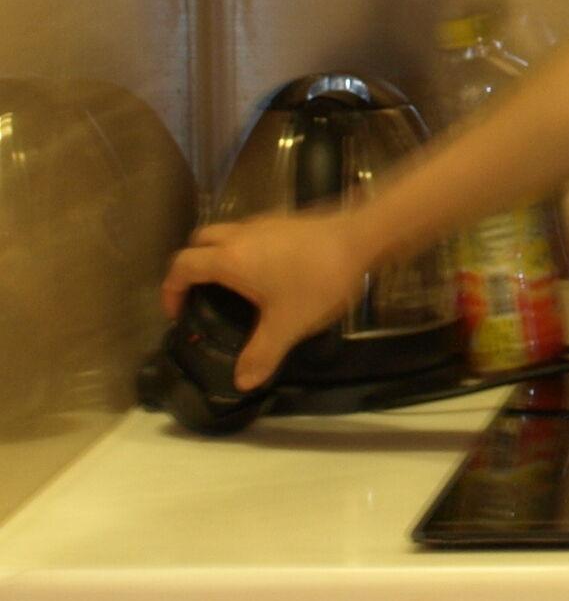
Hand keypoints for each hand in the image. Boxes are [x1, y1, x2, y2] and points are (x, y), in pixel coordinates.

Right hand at [160, 212, 375, 392]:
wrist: (364, 235)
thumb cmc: (319, 278)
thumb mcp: (288, 324)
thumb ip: (261, 354)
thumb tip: (242, 381)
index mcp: (230, 259)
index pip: (182, 267)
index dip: (171, 290)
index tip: (177, 312)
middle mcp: (242, 234)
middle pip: (200, 242)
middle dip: (193, 267)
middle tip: (202, 295)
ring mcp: (267, 222)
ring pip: (228, 233)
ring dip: (222, 255)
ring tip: (235, 288)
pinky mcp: (290, 219)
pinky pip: (254, 233)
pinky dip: (248, 249)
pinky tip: (271, 273)